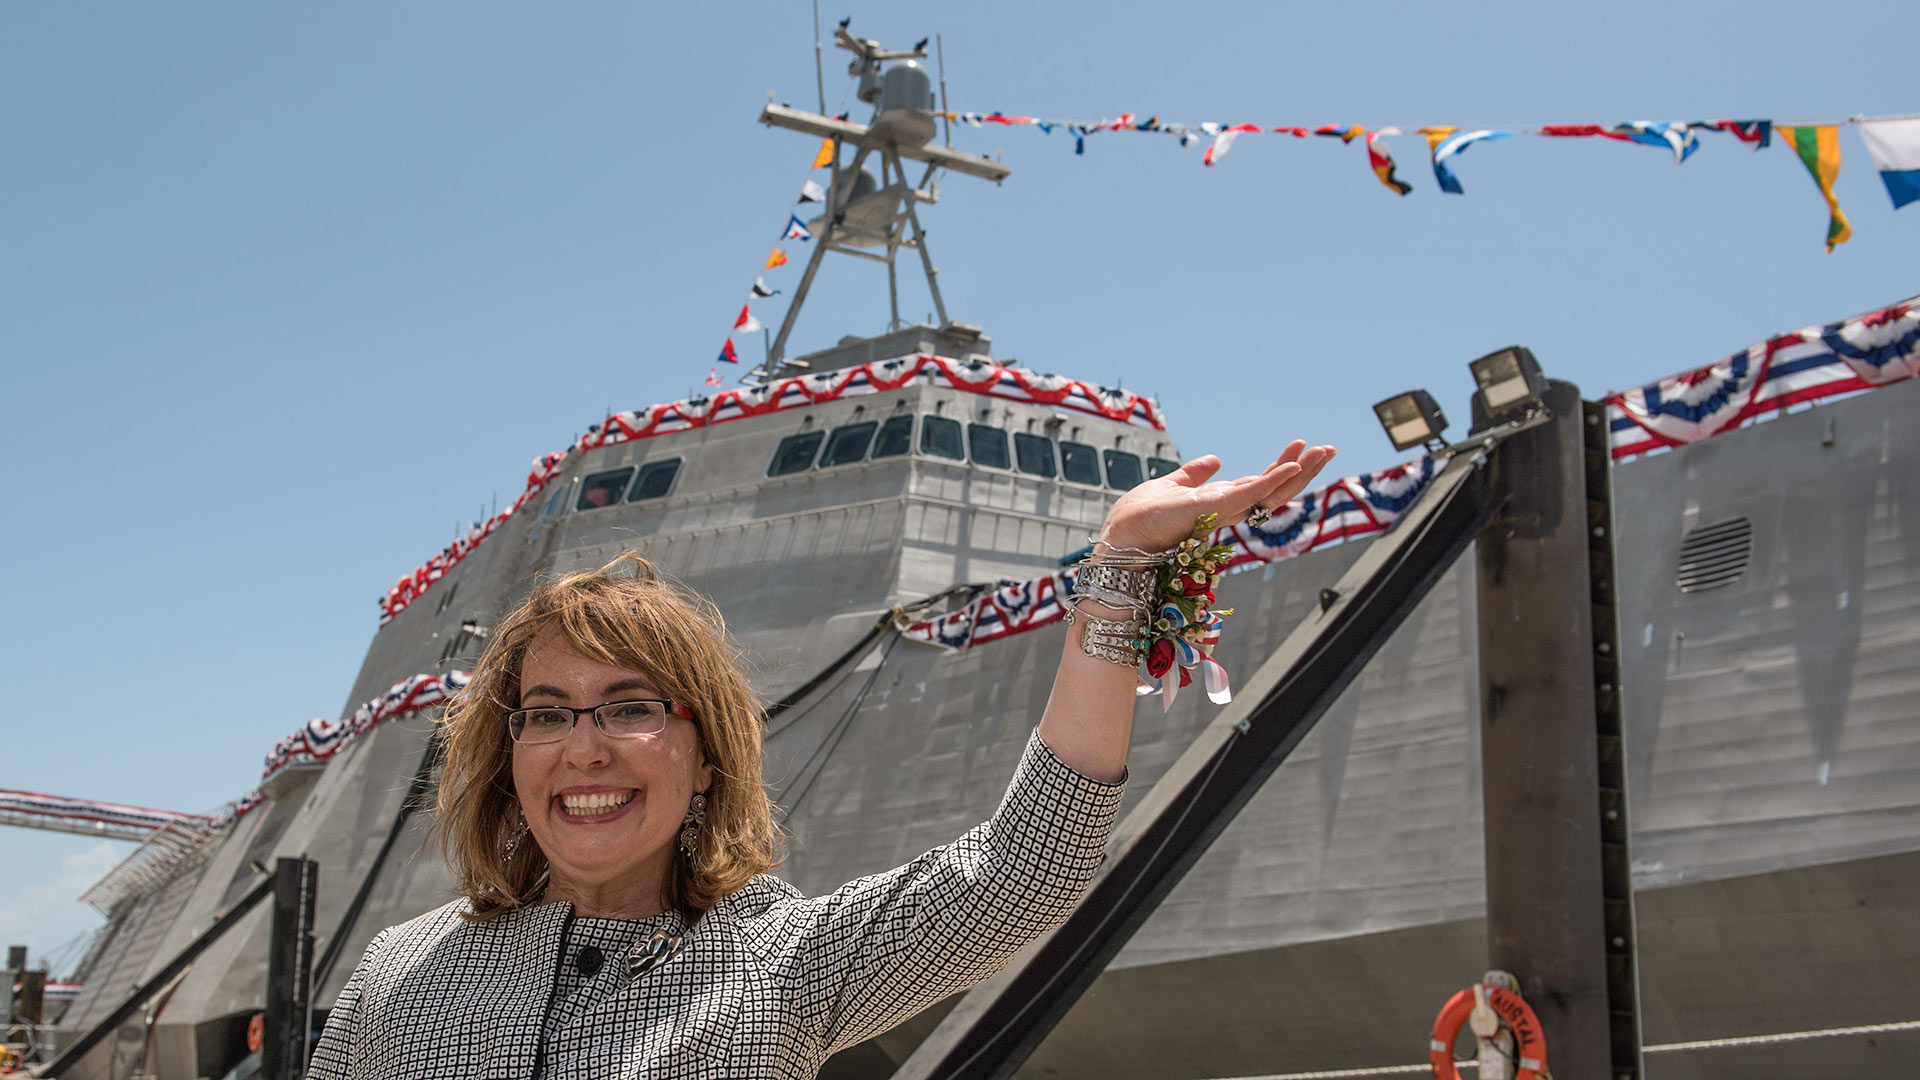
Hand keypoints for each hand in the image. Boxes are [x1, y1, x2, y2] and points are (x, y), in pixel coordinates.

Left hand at [1098, 441, 1336, 552]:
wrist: (1119, 539)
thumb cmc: (1139, 520)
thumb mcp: (1172, 486)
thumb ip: (1194, 475)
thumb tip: (1214, 460)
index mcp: (1219, 504)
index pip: (1260, 485)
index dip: (1281, 468)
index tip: (1300, 448)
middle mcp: (1226, 511)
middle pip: (1274, 491)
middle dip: (1302, 470)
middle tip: (1328, 449)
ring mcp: (1222, 513)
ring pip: (1270, 493)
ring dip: (1297, 472)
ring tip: (1322, 452)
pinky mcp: (1212, 510)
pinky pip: (1249, 496)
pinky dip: (1271, 481)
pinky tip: (1292, 467)